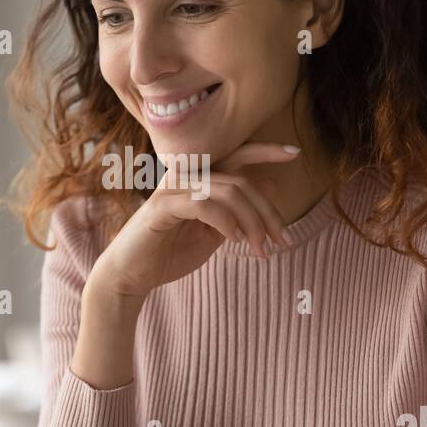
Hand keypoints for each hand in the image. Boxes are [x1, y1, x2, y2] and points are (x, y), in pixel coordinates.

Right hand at [89, 142, 299, 299]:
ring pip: (228, 191)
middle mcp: (186, 175)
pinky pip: (204, 205)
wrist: (131, 275)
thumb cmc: (171, 252)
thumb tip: (272, 182)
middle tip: (283, 240)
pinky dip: (226, 222)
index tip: (295, 154)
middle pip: (241, 180)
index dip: (266, 151)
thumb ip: (239, 209)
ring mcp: (173, 188)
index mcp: (199, 178)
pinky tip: (235, 240)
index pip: (237, 155)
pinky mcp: (162, 206)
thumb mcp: (216, 231)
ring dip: (252, 222)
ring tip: (261, 249)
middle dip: (268, 211)